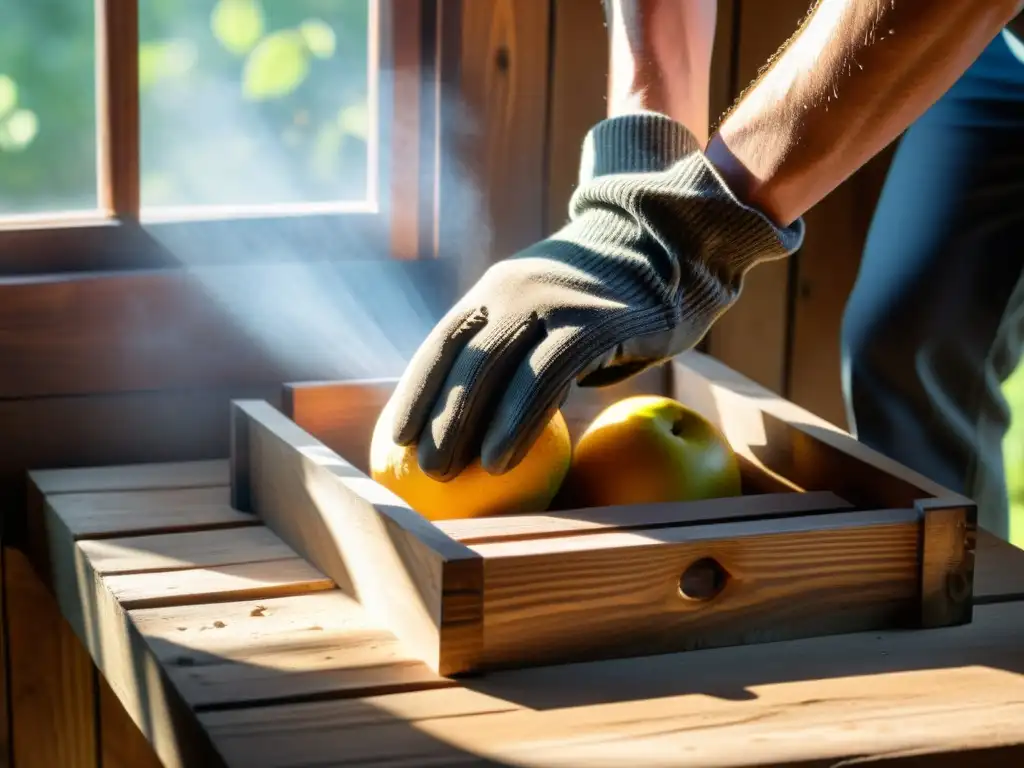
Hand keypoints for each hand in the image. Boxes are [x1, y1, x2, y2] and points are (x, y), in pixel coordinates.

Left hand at [387, 113, 802, 480]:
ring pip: (495, 367)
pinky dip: (516, 422)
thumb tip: (478, 414)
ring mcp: (555, 302)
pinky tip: (501, 459)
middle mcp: (517, 289)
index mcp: (497, 288)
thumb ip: (514, 346)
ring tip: (446, 473)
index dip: (416, 389)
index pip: (443, 341)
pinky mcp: (595, 323)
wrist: (669, 249)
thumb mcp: (548, 312)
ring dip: (464, 425)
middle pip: (461, 358)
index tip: (395, 435)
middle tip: (418, 467)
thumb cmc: (605, 302)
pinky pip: (545, 377)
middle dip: (433, 414)